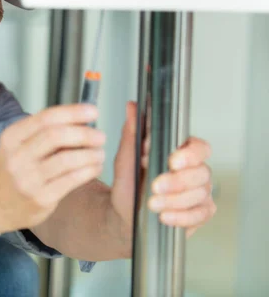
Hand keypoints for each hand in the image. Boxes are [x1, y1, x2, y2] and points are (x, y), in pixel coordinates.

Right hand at [0, 104, 105, 232]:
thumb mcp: (18, 145)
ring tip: (100, 153)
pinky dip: (88, 171)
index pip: (45, 118)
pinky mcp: (40, 199)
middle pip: (56, 136)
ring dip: (90, 154)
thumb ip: (44, 132)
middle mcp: (16, 157)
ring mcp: (27, 180)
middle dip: (84, 133)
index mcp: (11, 137)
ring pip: (66, 160)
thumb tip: (81, 120)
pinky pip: (71, 180)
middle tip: (100, 136)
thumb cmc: (13, 170)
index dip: (73, 112)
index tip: (93, 111)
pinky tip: (95, 168)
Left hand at [110, 102, 215, 247]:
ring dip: (174, 200)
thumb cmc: (129, 183)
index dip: (190, 154)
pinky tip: (165, 216)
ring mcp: (201, 192)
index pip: (199, 147)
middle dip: (177, 181)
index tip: (172, 160)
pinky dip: (182, 217)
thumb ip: (132, 133)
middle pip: (201, 173)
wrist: (123, 212)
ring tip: (152, 204)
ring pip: (200, 194)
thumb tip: (132, 107)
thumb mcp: (126, 158)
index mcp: (181, 152)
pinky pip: (200, 214)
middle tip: (155, 186)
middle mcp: (195, 171)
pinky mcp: (200, 212)